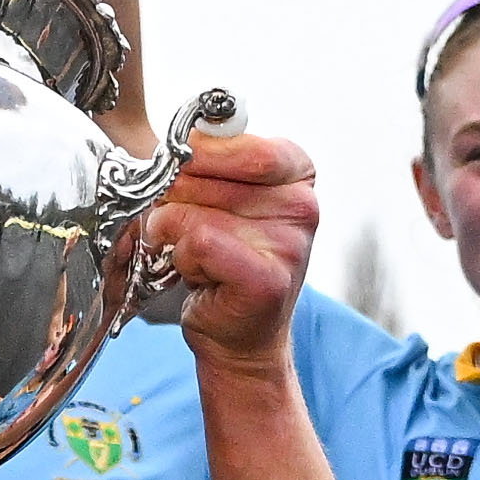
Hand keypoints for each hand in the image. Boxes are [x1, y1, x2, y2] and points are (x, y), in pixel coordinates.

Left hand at [137, 125, 321, 358]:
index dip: (198, 154)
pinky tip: (199, 274)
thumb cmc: (224, 262)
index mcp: (298, 174)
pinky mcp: (266, 279)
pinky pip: (197, 243)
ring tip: (197, 255)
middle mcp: (303, 206)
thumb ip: (208, 162)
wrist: (239, 338)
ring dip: (176, 234)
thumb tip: (178, 145)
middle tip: (185, 227)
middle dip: (176, 198)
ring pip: (194, 212)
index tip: (185, 169)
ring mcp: (289, 244)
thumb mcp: (221, 197)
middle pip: (207, 175)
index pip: (240, 142)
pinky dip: (182, 258)